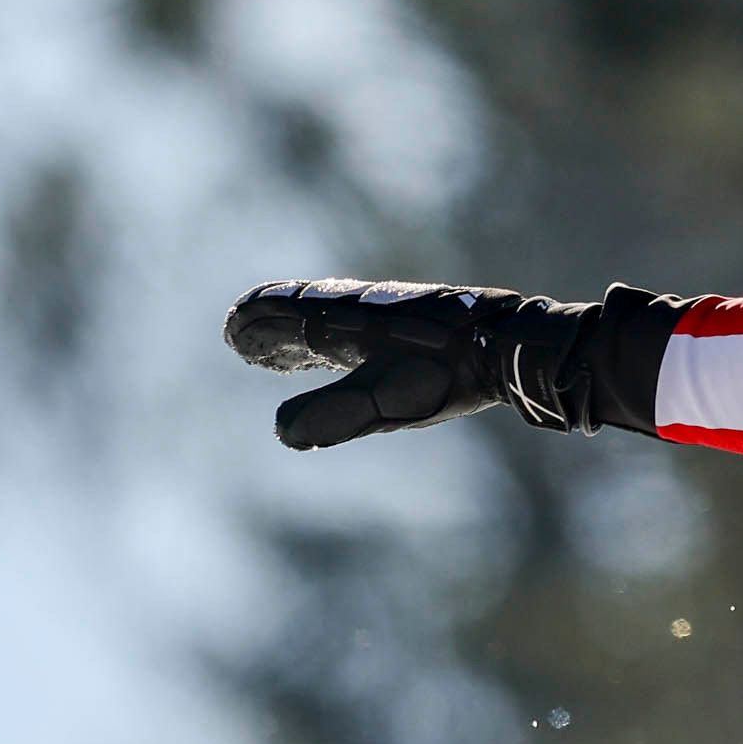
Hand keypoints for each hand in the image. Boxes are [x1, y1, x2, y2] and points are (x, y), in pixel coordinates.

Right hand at [224, 280, 593, 448]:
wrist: (511, 348)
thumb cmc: (446, 373)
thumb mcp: (381, 400)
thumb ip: (331, 414)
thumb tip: (282, 432)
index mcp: (345, 318)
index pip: (288, 315)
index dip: (258, 324)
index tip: (232, 330)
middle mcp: (365, 311)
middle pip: (308, 316)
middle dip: (276, 330)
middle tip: (244, 340)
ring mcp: (393, 319)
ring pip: (338, 326)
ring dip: (307, 336)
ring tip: (286, 352)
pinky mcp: (420, 332)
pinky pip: (368, 334)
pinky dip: (345, 342)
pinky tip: (354, 356)